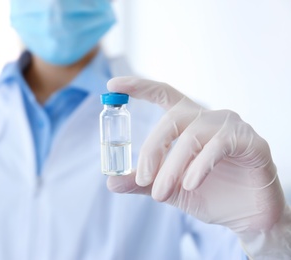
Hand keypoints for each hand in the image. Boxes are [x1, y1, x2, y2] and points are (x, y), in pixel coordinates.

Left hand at [106, 76, 290, 258]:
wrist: (246, 218)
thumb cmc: (209, 196)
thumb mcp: (169, 189)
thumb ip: (142, 183)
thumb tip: (111, 182)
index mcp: (189, 123)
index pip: (163, 94)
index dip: (139, 86)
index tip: (112, 85)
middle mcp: (209, 119)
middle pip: (173, 118)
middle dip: (152, 149)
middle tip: (143, 180)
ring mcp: (232, 127)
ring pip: (193, 135)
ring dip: (172, 166)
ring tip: (162, 193)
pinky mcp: (251, 142)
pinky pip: (219, 145)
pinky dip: (199, 166)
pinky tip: (190, 185)